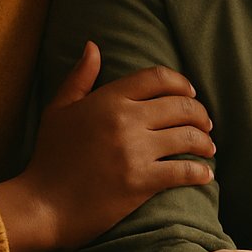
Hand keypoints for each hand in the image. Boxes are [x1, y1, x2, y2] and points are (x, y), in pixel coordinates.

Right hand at [0, 42, 213, 251]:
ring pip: (187, 136)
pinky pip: (183, 171)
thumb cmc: (49, 156)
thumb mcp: (59, 109)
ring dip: (204, 141)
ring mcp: (135, 152)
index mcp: (108, 99)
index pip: (157, 77)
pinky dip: (200, 172)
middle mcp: (125, 120)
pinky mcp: (141, 182)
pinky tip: (205, 174)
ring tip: (208, 147)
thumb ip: (80, 77)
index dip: (180, 82)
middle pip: (180, 105)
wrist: (42, 204)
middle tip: (205, 123)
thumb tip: (93, 47)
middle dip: (199, 112)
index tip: (190, 92)